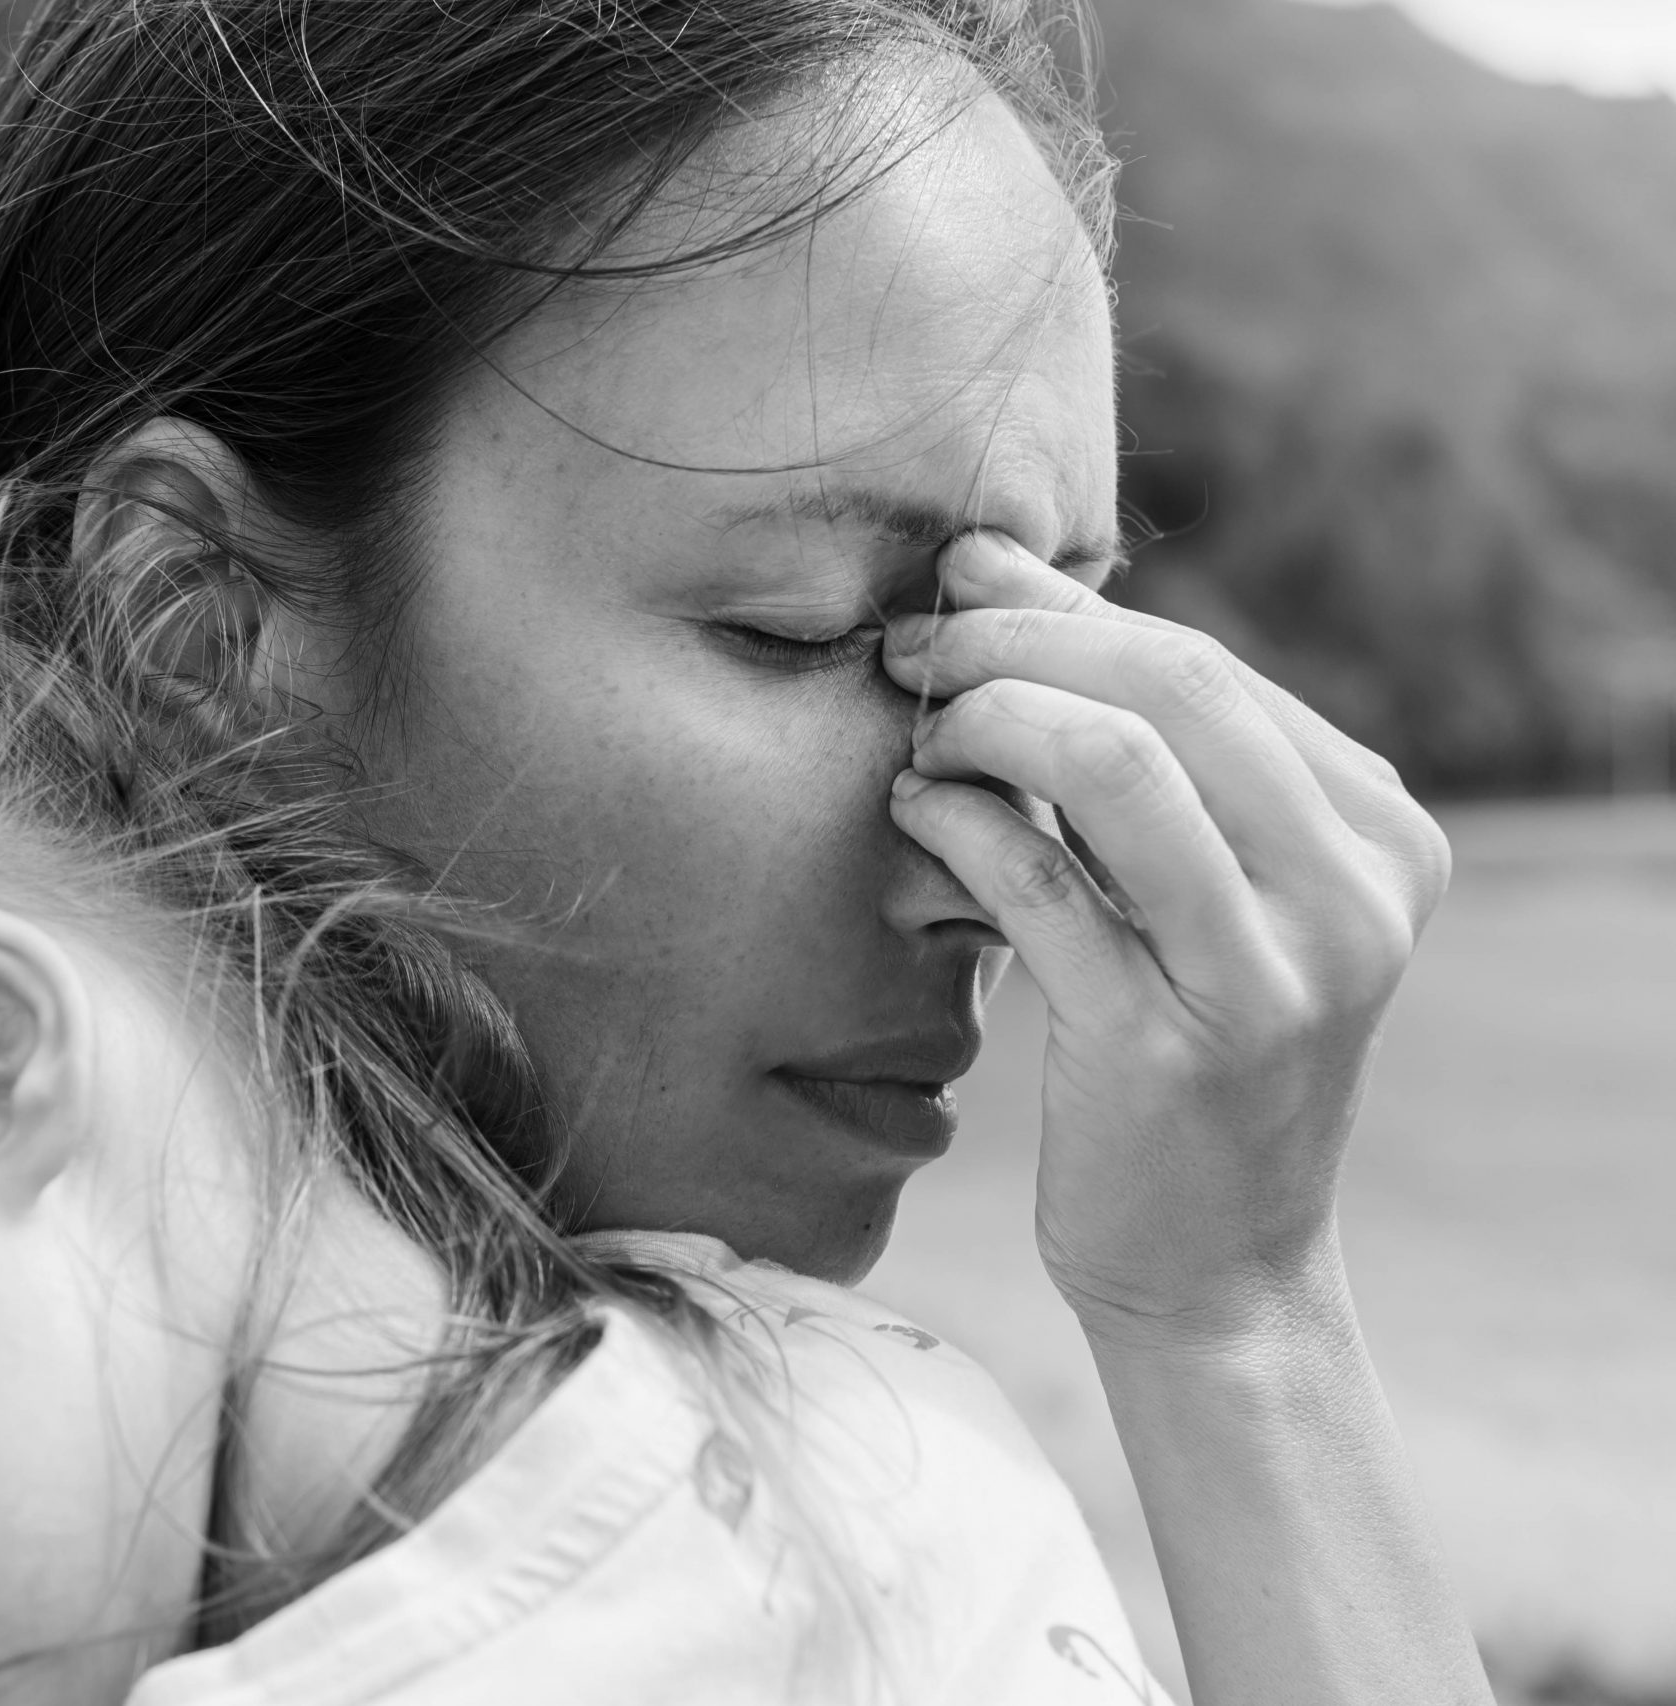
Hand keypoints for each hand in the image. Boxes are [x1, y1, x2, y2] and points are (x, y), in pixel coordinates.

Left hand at [879, 532, 1450, 1345]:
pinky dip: (958, 824)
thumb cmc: (1185, 1047)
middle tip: (911, 651)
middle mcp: (1354, 896)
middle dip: (1013, 645)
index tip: (957, 585)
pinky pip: (1040, 886)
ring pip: (1112, 764)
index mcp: (1382, 835)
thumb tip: (991, 569)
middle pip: (1171, 687)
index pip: (1206, 666)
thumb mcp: (1202, 887)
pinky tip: (914, 813)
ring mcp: (1271, 977)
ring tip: (918, 737)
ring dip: (985, 721)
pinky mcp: (1166, 1050)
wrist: (1216, 1266)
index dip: (1060, 610)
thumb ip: (1131, 741)